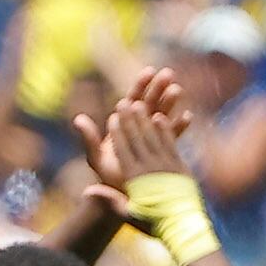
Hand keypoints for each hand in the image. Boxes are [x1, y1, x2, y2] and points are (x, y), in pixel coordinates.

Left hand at [79, 61, 192, 185]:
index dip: (140, 85)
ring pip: (163, 115)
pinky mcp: (163, 149)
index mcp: (123, 124)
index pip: (131, 100)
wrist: (120, 193)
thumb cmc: (106, 174)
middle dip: (159, 88)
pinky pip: (173, 135)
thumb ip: (89, 138)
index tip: (149, 72)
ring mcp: (152, 137)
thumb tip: (78, 119)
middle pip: (150, 103)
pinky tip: (187, 116)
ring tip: (177, 90)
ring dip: (170, 103)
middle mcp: (138, 127)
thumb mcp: (96, 157)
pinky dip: (179, 126)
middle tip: (168, 74)